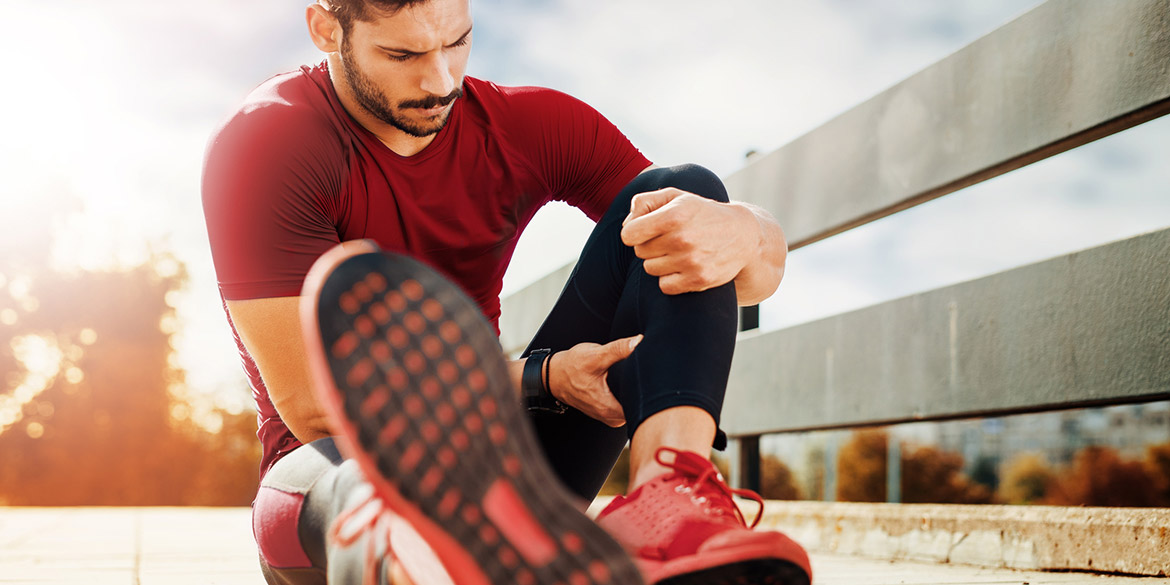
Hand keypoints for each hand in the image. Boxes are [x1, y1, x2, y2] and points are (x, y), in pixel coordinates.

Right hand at [547, 335, 642, 426]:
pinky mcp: (608, 412)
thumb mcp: (594, 356)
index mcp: (610, 409)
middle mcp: (611, 417)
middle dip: (643, 389)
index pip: (640, 406)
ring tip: (634, 375)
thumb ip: (618, 350)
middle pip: (639, 406)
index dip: (649, 390)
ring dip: (635, 391)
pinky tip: (626, 381)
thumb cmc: (571, 368)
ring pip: (633, 406)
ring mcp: (610, 416)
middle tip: (644, 371)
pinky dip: (628, 393)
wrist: (554, 375)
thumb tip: (638, 342)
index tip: (651, 375)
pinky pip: (626, 405)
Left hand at [620, 189, 760, 294]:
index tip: (645, 230)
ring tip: (679, 251)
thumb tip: (628, 223)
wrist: (743, 236)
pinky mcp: (699, 280)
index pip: (629, 234)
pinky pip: (664, 286)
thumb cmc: (701, 214)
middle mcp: (682, 239)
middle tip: (669, 239)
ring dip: (660, 262)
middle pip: (639, 252)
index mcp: (675, 215)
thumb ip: (645, 202)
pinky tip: (683, 267)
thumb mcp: (676, 197)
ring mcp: (691, 261)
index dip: (634, 232)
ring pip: (650, 269)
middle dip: (650, 245)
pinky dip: (670, 279)